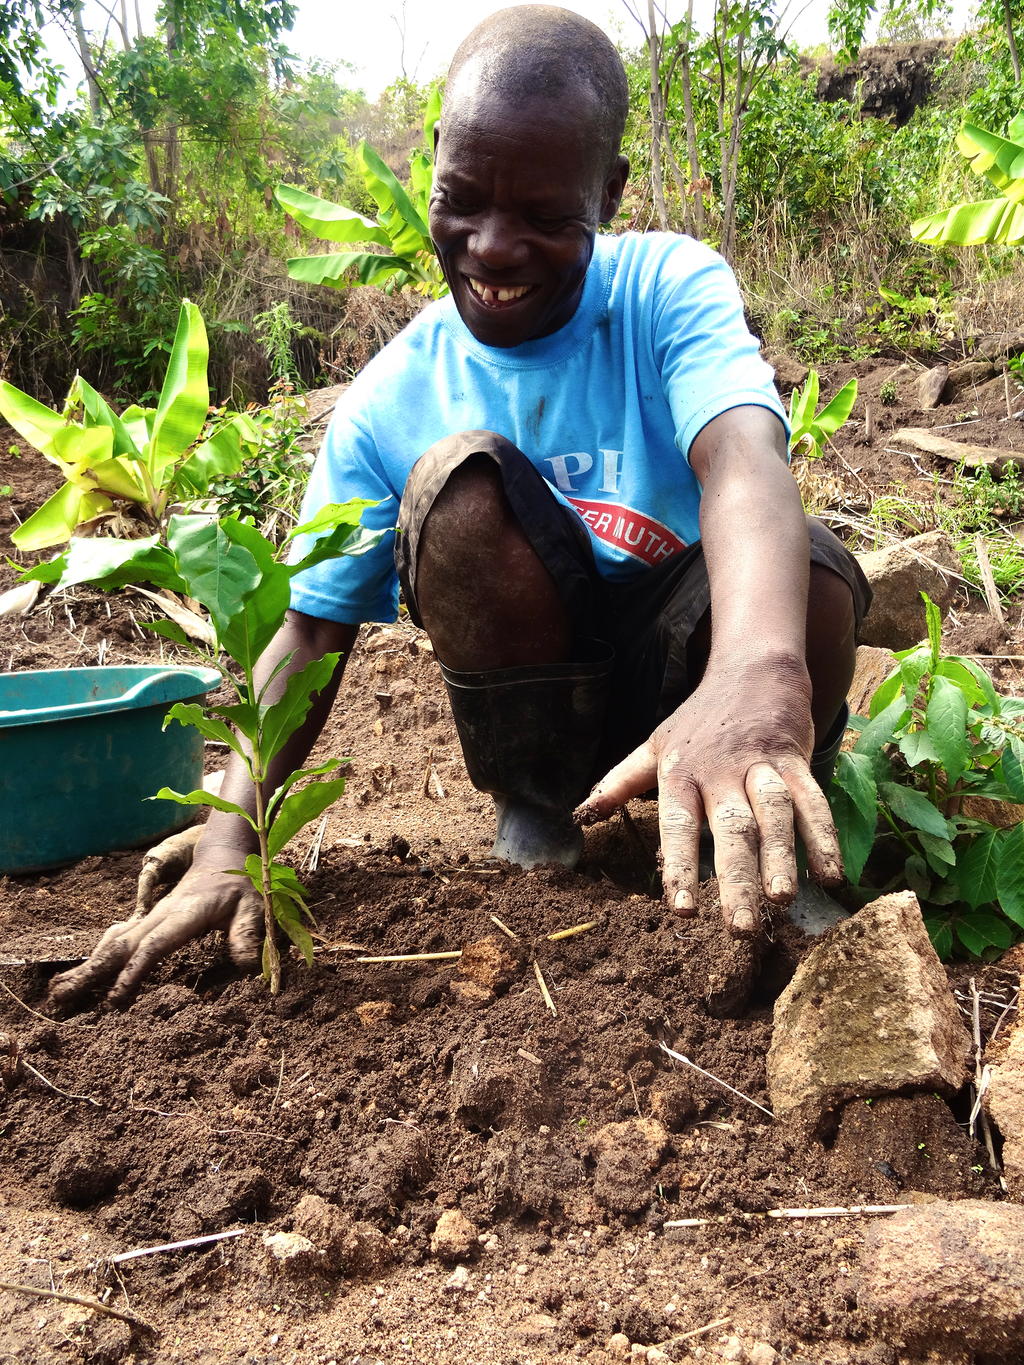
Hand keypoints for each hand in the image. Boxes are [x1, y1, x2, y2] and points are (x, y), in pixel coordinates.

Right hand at [47, 839, 263, 1011]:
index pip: (154, 945)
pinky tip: (83, 974)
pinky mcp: (146, 921)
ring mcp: (150, 918)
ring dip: (88, 966)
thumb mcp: (252, 907)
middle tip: (62, 997)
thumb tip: (246, 965)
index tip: (115, 998)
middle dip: (93, 971)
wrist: (223, 857)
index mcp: (185, 914)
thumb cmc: (239, 885)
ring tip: (59, 992)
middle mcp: (160, 915)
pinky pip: (117, 939)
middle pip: (120, 945)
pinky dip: (97, 957)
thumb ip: (247, 933)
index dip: (134, 971)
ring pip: (112, 942)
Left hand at [575, 654, 843, 936]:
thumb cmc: (699, 721)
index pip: (678, 825)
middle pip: (731, 829)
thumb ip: (618, 783)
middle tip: (738, 928)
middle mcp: (722, 772)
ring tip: (781, 900)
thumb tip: (581, 818)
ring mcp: (762, 766)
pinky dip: (823, 837)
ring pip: (774, 815)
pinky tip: (830, 876)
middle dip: (735, 878)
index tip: (682, 909)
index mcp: (681, 774)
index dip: (680, 866)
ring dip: (781, 858)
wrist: (752, 671)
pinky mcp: (796, 761)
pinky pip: (812, 801)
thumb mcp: (654, 746)